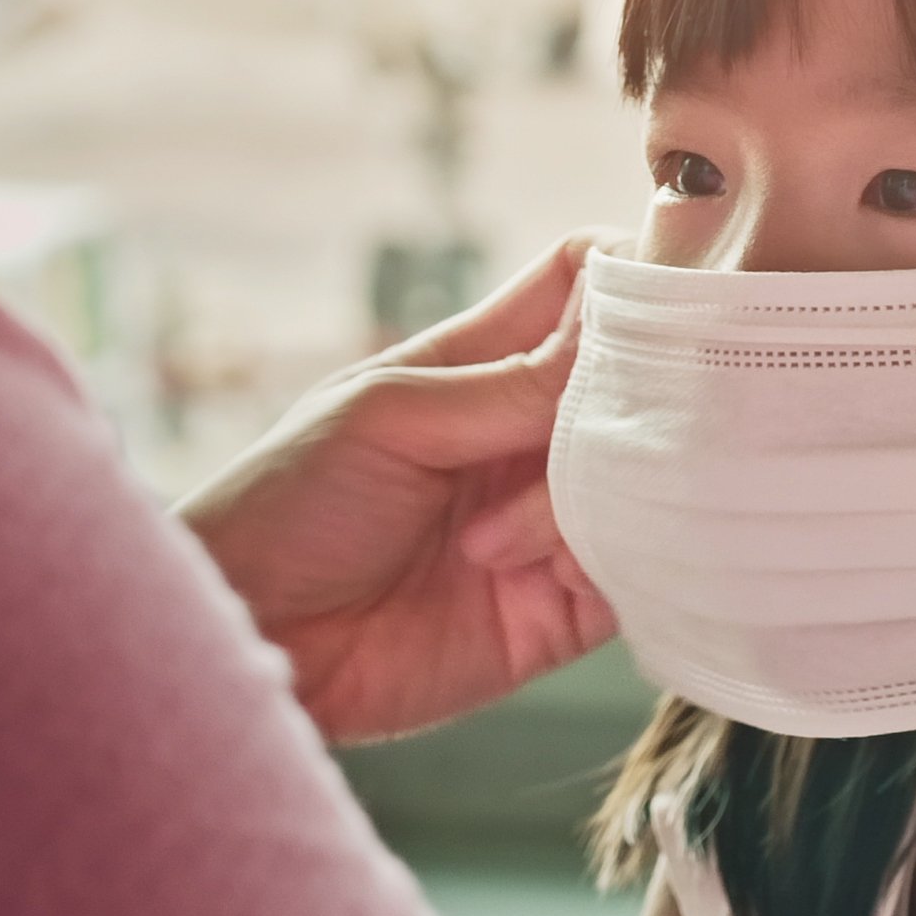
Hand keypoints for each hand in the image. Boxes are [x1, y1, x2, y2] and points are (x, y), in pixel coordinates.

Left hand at [181, 234, 617, 744]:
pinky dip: (622, 568)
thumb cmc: (287, 504)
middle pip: (637, 385)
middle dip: (637, 402)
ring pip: (649, 481)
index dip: (632, 277)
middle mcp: (531, 434)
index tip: (665, 298)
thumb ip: (508, 385)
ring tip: (492, 545)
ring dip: (601, 502)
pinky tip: (552, 579)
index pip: (585, 286)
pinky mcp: (560, 609)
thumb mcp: (388, 418)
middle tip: (583, 437)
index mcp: (484, 363)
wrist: (251, 638)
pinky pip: (638, 575)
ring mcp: (551, 520)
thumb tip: (626, 340)